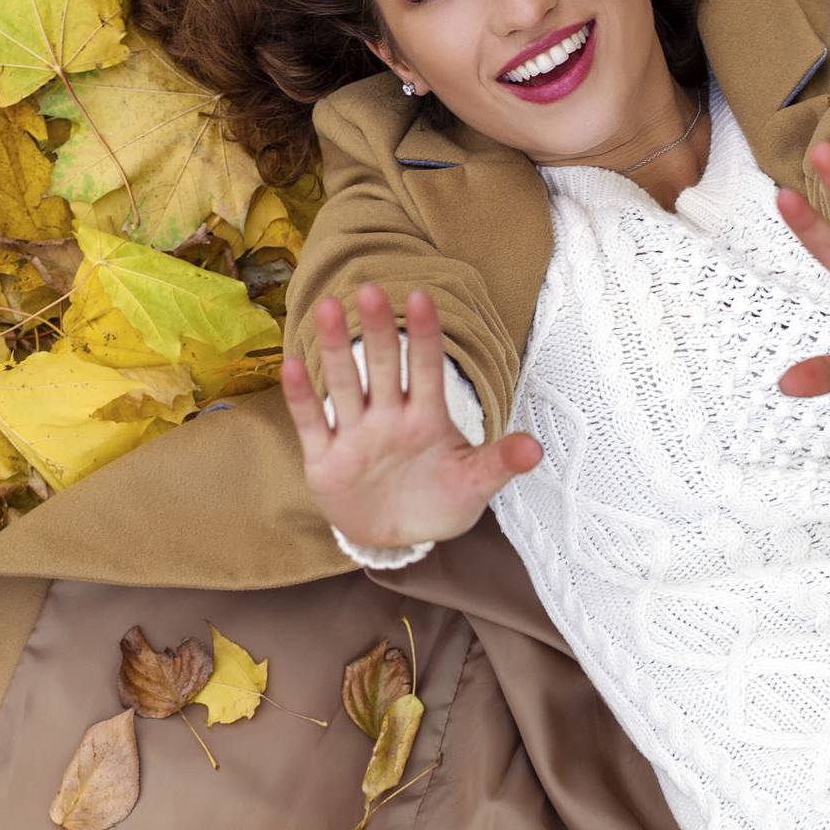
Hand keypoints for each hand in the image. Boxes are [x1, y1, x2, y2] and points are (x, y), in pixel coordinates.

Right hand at [279, 282, 542, 552]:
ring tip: (329, 308)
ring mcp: (356, 435)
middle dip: (378, 330)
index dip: (425, 334)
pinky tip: (291, 365)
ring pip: (345, 384)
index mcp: (427, 417)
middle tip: (371, 289)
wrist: (398, 539)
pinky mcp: (326, 459)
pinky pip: (313, 423)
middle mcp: (389, 417)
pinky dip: (302, 397)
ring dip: (337, 349)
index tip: (421, 296)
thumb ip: (499, 463)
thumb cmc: (439, 500)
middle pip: (383, 367)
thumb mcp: (474, 485)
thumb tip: (537, 449)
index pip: (427, 368)